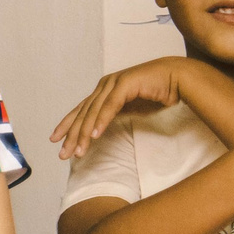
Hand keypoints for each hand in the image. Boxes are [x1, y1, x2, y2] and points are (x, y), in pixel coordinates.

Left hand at [49, 57, 195, 159]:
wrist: (179, 78)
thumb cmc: (157, 94)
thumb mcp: (130, 108)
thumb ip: (113, 115)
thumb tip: (98, 131)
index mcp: (104, 91)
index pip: (81, 110)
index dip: (67, 125)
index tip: (55, 141)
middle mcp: (105, 85)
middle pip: (83, 113)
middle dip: (72, 135)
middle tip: (63, 154)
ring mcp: (114, 83)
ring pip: (94, 111)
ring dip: (85, 133)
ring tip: (79, 151)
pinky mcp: (126, 83)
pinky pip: (111, 105)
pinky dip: (102, 120)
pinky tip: (96, 135)